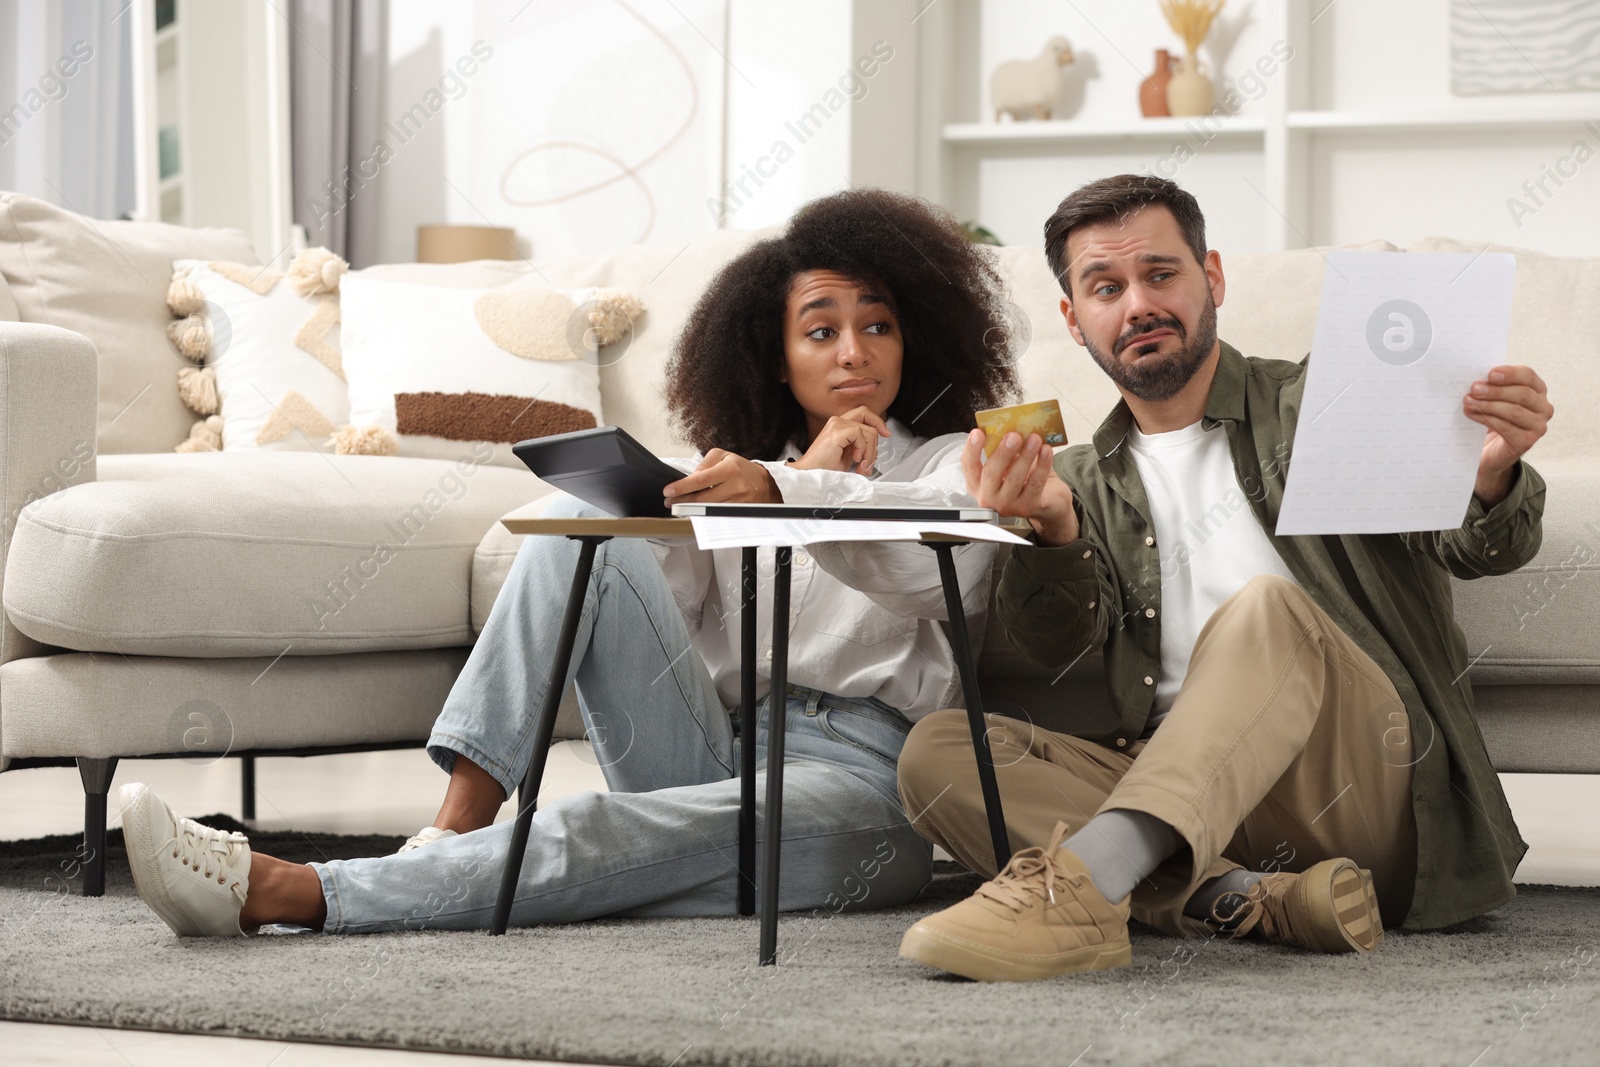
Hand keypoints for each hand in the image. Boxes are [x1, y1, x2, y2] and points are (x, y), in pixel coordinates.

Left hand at [663, 449, 782, 504]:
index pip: (701, 480)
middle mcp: (734, 486)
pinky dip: (703, 516)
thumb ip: (705, 463)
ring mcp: (738, 502)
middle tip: (670, 501)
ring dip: (690, 510)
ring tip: (678, 507)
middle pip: (702, 498)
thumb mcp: (725, 457)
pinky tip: (694, 513)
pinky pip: (717, 516)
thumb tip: (691, 477)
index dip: (682, 486)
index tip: (668, 491)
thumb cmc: (743, 470)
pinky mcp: (739, 513)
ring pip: (708, 510)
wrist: (767, 485)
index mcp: (729, 469)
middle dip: (682, 501)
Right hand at [789, 407, 891, 474]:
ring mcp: (836, 425)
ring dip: (870, 453)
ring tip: (861, 466)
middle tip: (872, 456)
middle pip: (867, 415)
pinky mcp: (836, 432)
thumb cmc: (825, 468)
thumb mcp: (848, 454)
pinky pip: (860, 435)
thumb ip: (859, 444)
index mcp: (839, 424)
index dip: (877, 421)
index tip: (886, 433)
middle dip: (877, 437)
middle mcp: (837, 421)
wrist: (811, 474)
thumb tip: (875, 444)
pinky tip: (854, 459)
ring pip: (868, 431)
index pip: (863, 413)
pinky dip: (862, 450)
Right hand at [960, 428, 1078, 545]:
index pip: (969, 466)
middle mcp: (988, 497)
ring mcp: (1007, 505)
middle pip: (991, 474)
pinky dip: (1042, 465)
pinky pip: (1035, 483)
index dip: (971, 449)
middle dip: (1003, 453)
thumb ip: (1005, 450)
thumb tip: (1010, 430)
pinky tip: (1046, 450)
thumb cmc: (1024, 478)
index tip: (978, 433)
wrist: (1047, 500)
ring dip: (1026, 455)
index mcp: (978, 483)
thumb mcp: (1009, 464)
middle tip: (1014, 435)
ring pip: (1015, 479)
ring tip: (1035, 438)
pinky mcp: (1028, 507)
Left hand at [1462, 365, 1553, 505]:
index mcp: (1537, 390)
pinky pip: (1506, 427)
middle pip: (1522, 394)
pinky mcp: (1527, 441)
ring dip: (1488, 405)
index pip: (1528, 376)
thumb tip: (1477, 380)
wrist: (1490, 451)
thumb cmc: (1493, 418)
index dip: (1510, 373)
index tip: (1490, 374)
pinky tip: (1471, 414)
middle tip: (1474, 389)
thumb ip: (1492, 386)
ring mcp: (1538, 426)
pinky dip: (1486, 419)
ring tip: (1468, 402)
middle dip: (1495, 391)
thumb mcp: (1494, 398)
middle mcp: (1543, 407)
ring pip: (1514, 411)